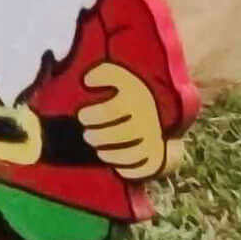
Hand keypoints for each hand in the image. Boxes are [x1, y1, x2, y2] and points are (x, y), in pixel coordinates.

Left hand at [68, 59, 167, 177]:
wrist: (158, 111)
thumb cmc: (129, 93)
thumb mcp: (120, 76)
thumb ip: (104, 73)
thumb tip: (87, 80)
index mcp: (138, 98)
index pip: (111, 111)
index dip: (92, 115)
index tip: (82, 116)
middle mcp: (148, 118)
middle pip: (118, 134)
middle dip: (97, 136)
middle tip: (86, 135)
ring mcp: (153, 138)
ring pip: (129, 153)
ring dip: (107, 152)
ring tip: (95, 146)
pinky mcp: (155, 155)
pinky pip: (139, 167)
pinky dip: (122, 166)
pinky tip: (108, 157)